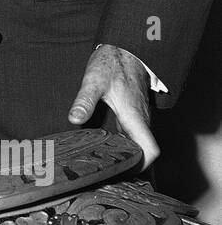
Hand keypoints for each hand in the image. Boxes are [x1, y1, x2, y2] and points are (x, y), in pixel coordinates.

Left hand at [68, 44, 159, 168]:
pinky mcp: (132, 115)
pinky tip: (104, 149)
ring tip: (101, 166)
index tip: (124, 172)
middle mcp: (140, 120)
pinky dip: (122, 146)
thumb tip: (74, 118)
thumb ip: (84, 100)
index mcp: (135, 116)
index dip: (142, 165)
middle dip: (129, 166)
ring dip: (125, 156)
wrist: (124, 49)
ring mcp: (138, 118)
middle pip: (143, 152)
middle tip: (104, 174)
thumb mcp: (94, 80)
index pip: (151, 150)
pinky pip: (132, 137)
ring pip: (137, 145)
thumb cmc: (111, 64)